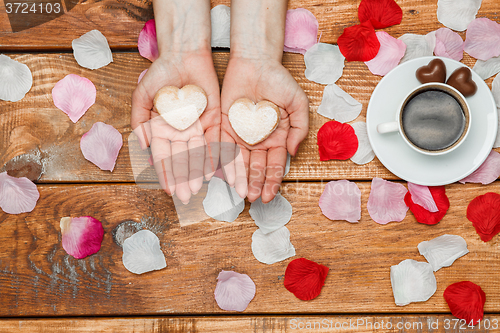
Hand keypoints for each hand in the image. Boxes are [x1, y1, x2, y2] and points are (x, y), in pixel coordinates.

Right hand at [131, 50, 220, 203]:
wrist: (184, 56)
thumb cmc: (161, 74)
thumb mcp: (143, 95)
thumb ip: (139, 118)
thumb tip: (141, 144)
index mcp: (162, 130)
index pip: (163, 156)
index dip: (166, 173)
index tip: (168, 189)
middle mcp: (180, 133)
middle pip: (181, 160)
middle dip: (183, 178)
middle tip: (186, 195)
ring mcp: (198, 128)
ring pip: (198, 154)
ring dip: (198, 171)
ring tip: (199, 187)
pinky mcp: (214, 120)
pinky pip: (215, 141)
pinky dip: (215, 156)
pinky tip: (215, 170)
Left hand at [220, 56, 308, 202]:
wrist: (255, 62)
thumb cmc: (279, 80)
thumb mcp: (298, 102)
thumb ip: (300, 127)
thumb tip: (292, 151)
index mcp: (277, 137)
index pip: (274, 164)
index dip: (272, 181)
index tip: (269, 195)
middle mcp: (258, 140)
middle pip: (256, 167)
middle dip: (255, 183)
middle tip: (252, 198)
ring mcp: (240, 134)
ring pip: (239, 162)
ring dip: (239, 178)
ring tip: (239, 193)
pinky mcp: (224, 126)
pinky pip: (222, 147)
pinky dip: (222, 161)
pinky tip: (222, 175)